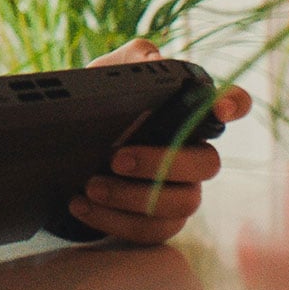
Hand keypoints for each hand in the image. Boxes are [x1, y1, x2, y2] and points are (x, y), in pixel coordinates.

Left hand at [67, 39, 251, 243]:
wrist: (54, 156)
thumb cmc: (91, 114)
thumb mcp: (100, 81)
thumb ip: (129, 62)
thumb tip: (156, 59)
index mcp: (184, 116)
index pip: (229, 105)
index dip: (234, 105)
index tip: (220, 108)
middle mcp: (192, 155)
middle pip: (206, 164)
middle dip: (161, 162)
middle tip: (115, 158)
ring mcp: (179, 192)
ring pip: (181, 202)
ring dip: (131, 196)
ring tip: (90, 185)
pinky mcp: (157, 223)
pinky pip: (150, 230)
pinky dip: (112, 220)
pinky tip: (80, 204)